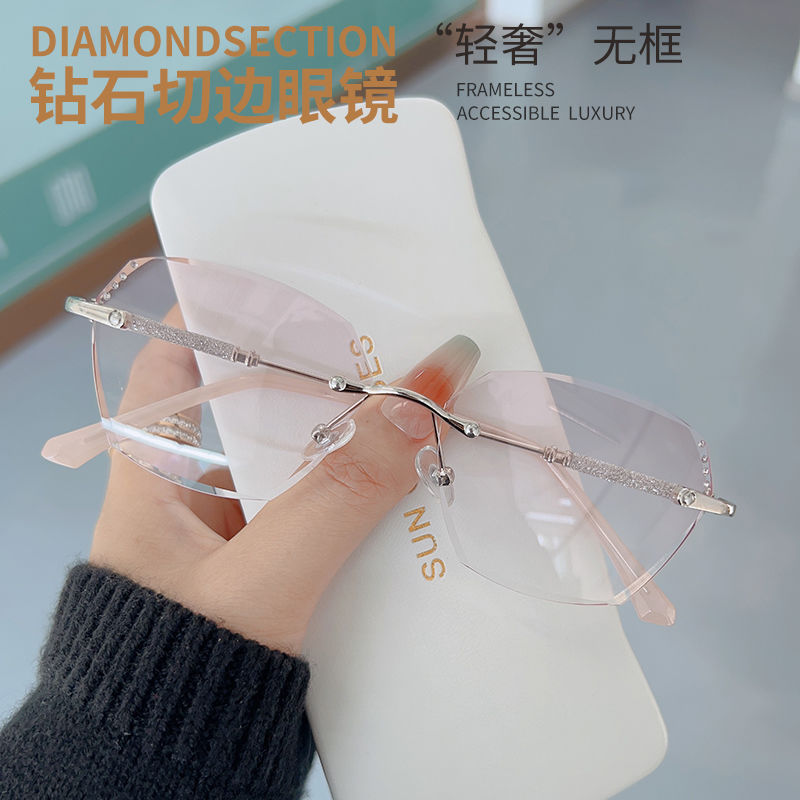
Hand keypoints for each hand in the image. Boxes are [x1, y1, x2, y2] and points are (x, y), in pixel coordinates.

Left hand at [89, 316, 477, 654]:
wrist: (170, 770)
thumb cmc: (184, 668)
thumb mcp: (265, 573)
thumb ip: (342, 490)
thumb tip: (426, 395)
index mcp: (155, 464)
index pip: (179, 354)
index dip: (229, 307)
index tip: (299, 278)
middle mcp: (192, 482)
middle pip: (256, 396)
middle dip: (323, 368)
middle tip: (390, 334)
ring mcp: (236, 521)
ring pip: (299, 451)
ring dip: (355, 431)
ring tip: (418, 393)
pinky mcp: (273, 558)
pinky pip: (322, 501)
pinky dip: (364, 486)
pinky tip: (413, 473)